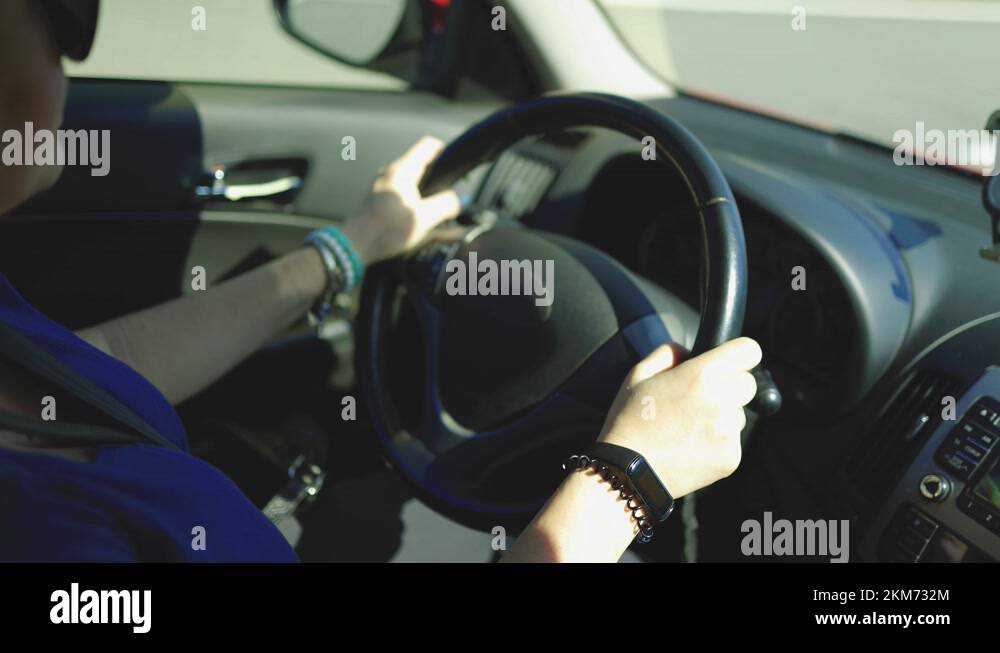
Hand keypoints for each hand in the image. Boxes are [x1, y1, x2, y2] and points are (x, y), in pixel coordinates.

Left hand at [341, 137, 461, 264]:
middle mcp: (389, 171)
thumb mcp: (424, 218)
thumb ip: (445, 205)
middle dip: (435, 177)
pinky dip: (408, 198)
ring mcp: (379, 183)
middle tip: (446, 196)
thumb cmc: (388, 229)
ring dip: (421, 190)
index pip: (428, 146)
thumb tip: (457, 200)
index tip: (454, 167)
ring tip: (429, 210)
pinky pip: (397, 189)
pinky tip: (411, 218)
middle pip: (418, 163)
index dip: (445, 151)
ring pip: (407, 178)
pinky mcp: (373, 196)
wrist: (355, 245)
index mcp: (402, 170)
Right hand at [598, 338, 762, 498]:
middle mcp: (722, 401)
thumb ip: (669, 353)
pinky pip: (733, 441)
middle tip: (700, 398)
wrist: (629, 471)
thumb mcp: (639, 374)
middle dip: (730, 386)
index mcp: (701, 375)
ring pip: (739, 414)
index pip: (749, 350)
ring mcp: (729, 432)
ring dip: (723, 416)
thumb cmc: (630, 420)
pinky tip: (690, 446)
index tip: (729, 361)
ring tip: (688, 428)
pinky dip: (717, 442)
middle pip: (748, 383)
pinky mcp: (731, 458)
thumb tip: (689, 351)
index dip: (739, 353)